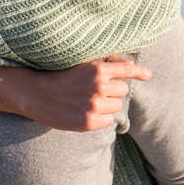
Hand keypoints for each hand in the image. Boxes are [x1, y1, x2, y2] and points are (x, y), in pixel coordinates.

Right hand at [18, 57, 151, 131]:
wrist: (36, 94)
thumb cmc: (60, 76)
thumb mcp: (82, 63)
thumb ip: (108, 62)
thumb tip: (131, 66)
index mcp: (98, 70)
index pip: (126, 71)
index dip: (139, 72)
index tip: (148, 75)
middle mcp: (98, 87)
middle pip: (123, 91)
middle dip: (112, 91)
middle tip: (94, 91)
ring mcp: (94, 106)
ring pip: (117, 106)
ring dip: (107, 105)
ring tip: (87, 101)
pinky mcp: (89, 122)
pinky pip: (108, 121)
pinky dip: (101, 118)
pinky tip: (85, 112)